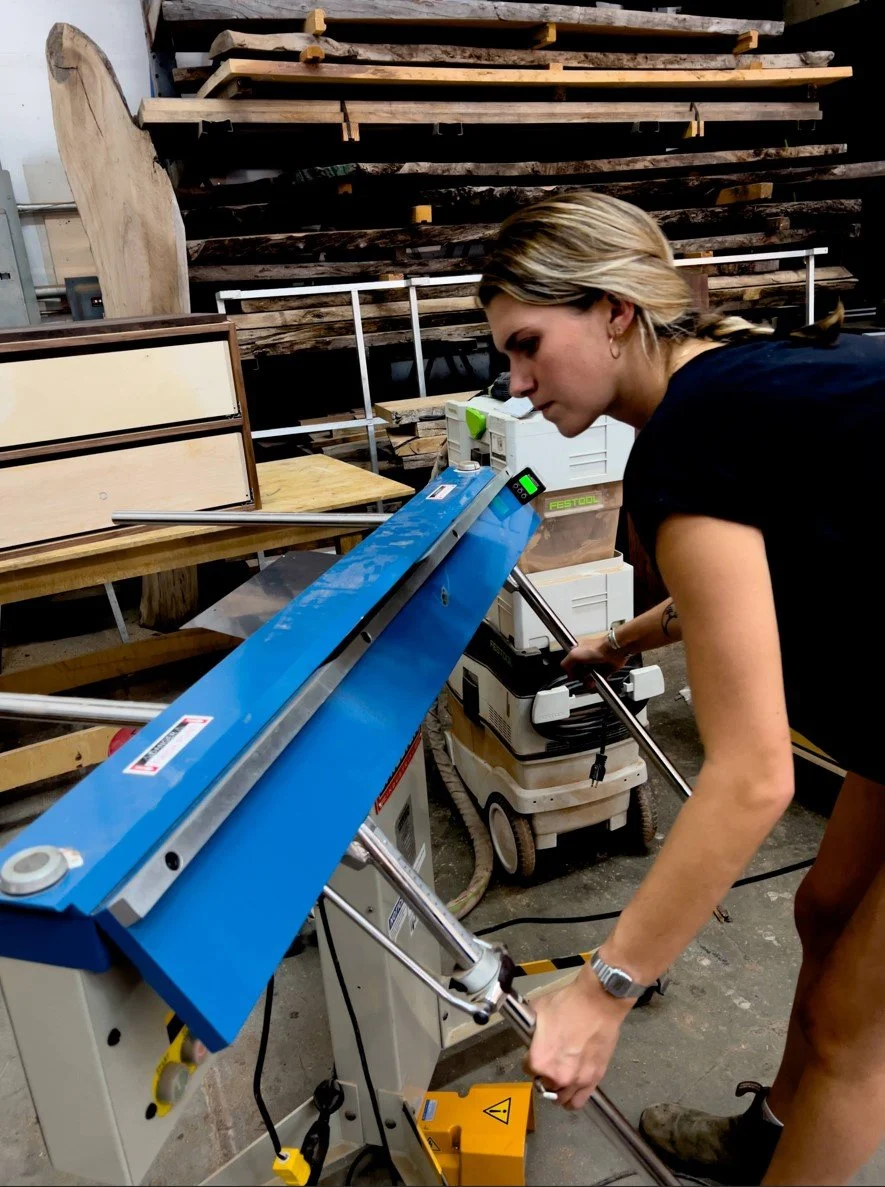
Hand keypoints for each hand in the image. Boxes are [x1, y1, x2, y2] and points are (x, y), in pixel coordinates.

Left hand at [525, 967, 631, 1110]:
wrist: (598, 1002)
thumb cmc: (567, 1003)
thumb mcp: (538, 1010)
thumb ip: (530, 1029)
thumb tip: (527, 1032)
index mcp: (539, 1060)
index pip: (527, 1069)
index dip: (531, 1058)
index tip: (536, 1051)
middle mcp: (556, 1077)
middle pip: (543, 1084)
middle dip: (544, 1073)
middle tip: (550, 1060)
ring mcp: (576, 1081)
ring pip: (560, 1098)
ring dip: (558, 1090)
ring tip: (560, 1077)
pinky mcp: (594, 1080)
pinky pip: (578, 1101)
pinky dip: (572, 1099)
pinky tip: (570, 1092)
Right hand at [562, 635, 629, 685]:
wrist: (613, 651)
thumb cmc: (597, 648)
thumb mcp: (574, 654)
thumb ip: (566, 664)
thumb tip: (569, 675)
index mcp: (578, 651)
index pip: (570, 664)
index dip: (570, 671)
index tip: (573, 675)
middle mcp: (587, 657)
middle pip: (579, 672)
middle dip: (580, 677)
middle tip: (582, 677)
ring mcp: (595, 664)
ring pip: (588, 677)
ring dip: (588, 681)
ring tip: (590, 680)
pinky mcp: (604, 670)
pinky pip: (598, 680)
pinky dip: (597, 682)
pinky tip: (596, 682)